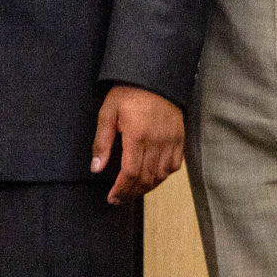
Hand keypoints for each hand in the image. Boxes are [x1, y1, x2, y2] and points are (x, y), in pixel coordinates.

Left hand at [90, 85, 184, 203]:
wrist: (154, 77)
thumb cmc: (128, 92)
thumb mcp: (108, 112)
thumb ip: (102, 141)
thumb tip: (96, 168)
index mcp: (137, 136)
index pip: (130, 173)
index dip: (121, 190)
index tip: (112, 198)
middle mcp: (156, 141)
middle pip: (145, 178)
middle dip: (131, 193)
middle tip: (119, 199)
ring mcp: (170, 141)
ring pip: (160, 175)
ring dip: (146, 187)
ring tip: (132, 191)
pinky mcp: (179, 138)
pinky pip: (174, 166)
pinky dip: (163, 176)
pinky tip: (152, 177)